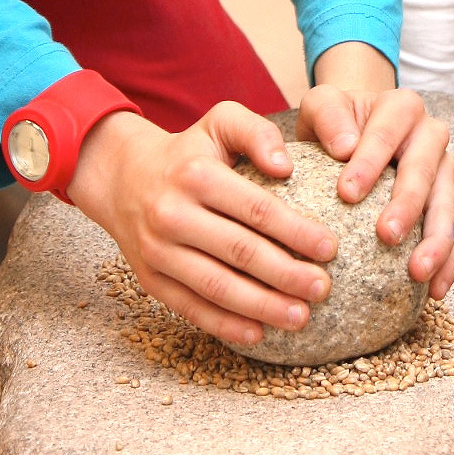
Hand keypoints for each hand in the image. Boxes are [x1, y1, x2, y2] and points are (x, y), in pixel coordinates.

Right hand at [66, 102, 335, 347]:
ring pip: (216, 286)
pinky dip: (225, 325)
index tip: (330, 248)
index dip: (296, 231)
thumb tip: (285, 166)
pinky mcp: (150, 280)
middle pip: (240, 252)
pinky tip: (258, 332)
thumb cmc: (189, 151)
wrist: (123, 177)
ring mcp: (159, 251)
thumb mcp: (220, 122)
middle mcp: (173, 215)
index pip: (256, 209)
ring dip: (262, 306)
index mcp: (197, 175)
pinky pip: (191, 308)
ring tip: (301, 316)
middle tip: (323, 288)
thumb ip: (256, 133)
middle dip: (286, 275)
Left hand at [299, 41, 453, 298]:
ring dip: (436, 241)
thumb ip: (327, 114)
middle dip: (408, 204)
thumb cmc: (335, 121)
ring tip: (417, 273)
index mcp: (402, 107)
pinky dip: (449, 261)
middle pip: (425, 170)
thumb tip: (344, 146)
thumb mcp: (321, 104)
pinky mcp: (447, 202)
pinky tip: (434, 291)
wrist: (356, 129)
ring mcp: (444, 170)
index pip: (386, 134)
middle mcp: (430, 135)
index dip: (369, 162)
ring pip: (448, 205)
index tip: (346, 194)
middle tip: (386, 236)